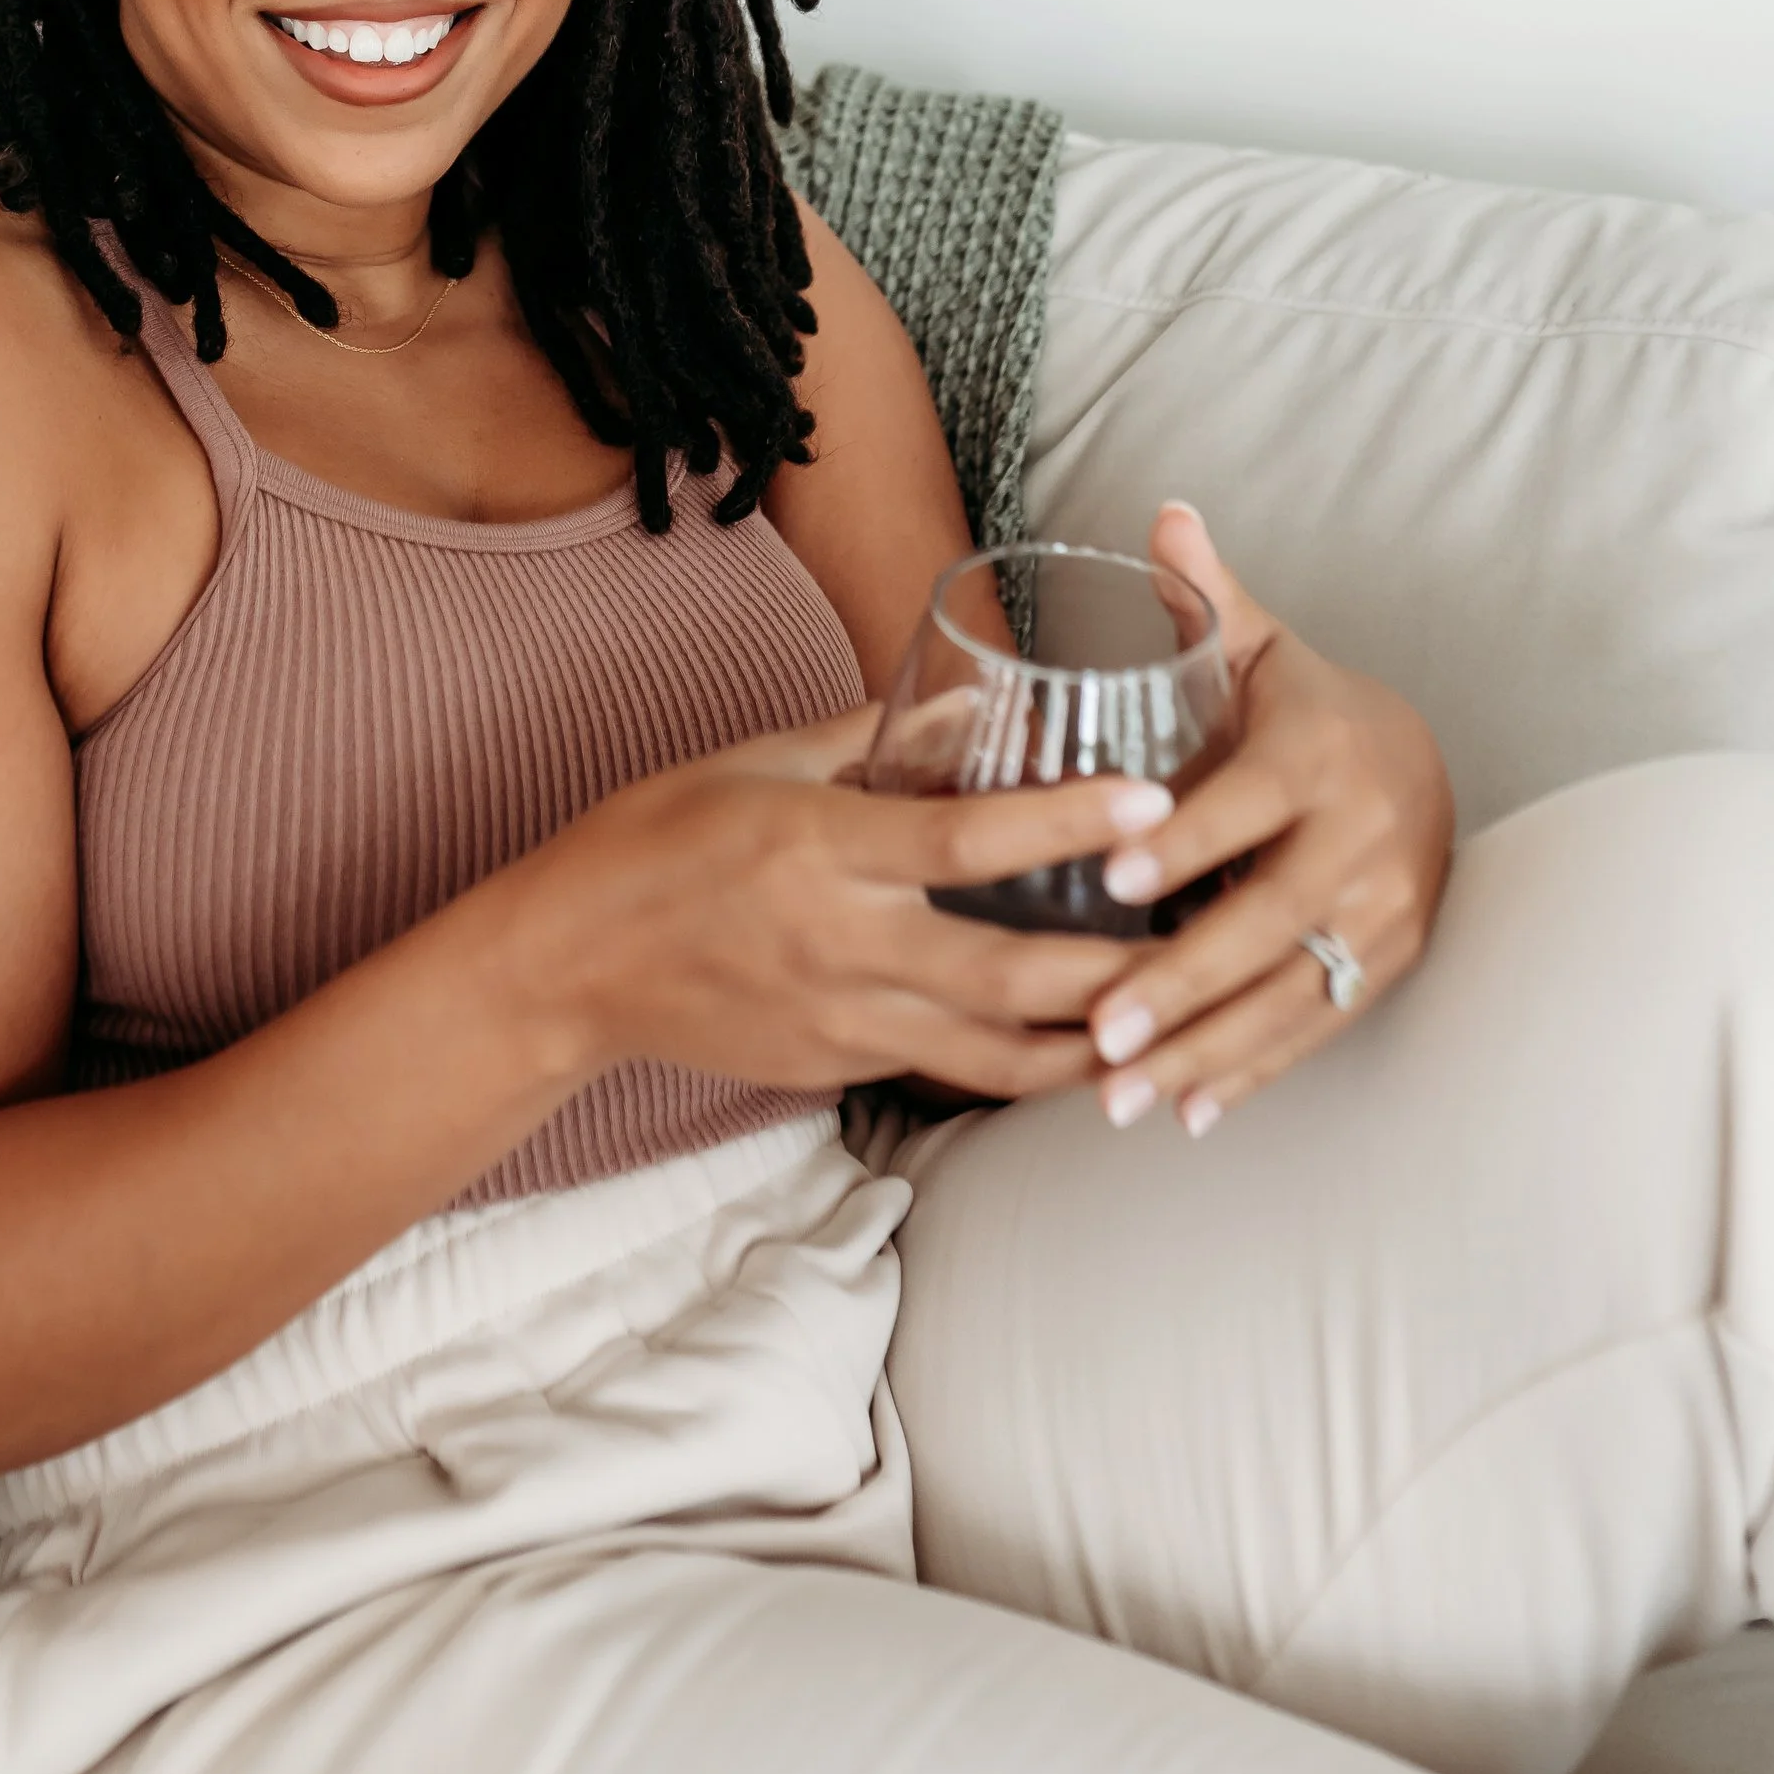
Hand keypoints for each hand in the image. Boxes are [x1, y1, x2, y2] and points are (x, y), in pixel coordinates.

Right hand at [513, 705, 1179, 1104]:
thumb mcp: (755, 761)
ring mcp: (838, 1023)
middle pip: (1013, 976)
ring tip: (1169, 1024)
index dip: (1071, 824)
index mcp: (823, 850)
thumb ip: (866, 737)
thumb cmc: (654, 839)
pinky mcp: (829, 1071)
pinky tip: (1068, 1050)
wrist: (566, 965)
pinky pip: (941, 1072)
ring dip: (1089, 1046)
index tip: (1153, 803)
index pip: (973, 842)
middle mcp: (842, 945)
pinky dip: (1011, 1064)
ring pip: (995, 1055)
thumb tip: (963, 701)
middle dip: (1121, 974)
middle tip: (1207, 949)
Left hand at [1081, 503, 1453, 1137]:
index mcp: (1319, 755)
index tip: (1108, 880)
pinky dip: (1252, 1074)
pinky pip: (1315, 1030)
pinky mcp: (1388, 968)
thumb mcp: (1266, 649)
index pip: (1246, 805)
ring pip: (1289, 993)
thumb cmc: (1308, 708)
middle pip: (1267, 920)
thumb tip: (1163, 511)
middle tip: (1100, 1030)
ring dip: (1205, 1050)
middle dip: (1183, 981)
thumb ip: (1206, 595)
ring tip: (1118, 1097)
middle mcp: (1363, 840)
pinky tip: (1187, 1116)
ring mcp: (1384, 914)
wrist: (1425, 768)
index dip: (1182, 842)